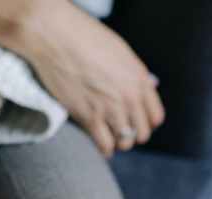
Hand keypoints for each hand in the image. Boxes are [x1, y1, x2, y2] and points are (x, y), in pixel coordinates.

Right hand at [18, 1, 163, 155]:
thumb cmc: (85, 38)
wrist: (57, 37)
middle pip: (141, 133)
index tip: (136, 123)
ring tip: (109, 138)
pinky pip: (104, 144)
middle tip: (120, 131)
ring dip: (118, 142)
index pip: (155, 116)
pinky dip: (104, 149)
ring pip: (124, 142)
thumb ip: (134, 73)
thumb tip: (147, 87)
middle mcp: (130, 96)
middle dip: (132, 134)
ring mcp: (111, 108)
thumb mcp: (120, 52)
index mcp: (140, 79)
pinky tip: (100, 145)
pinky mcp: (89, 117)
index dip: (146, 123)